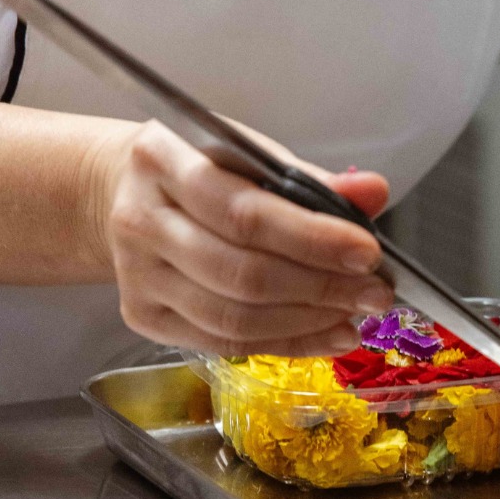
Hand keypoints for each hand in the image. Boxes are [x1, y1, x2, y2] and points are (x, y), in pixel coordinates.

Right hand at [97, 120, 393, 354]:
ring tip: (355, 316)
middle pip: (242, 273)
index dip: (313, 239)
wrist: (124, 193)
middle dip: (322, 289)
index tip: (368, 253)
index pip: (247, 214)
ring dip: (308, 322)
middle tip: (376, 293)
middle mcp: (141, 220)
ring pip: (233, 318)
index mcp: (164, 161)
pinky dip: (285, 342)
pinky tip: (326, 334)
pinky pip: (224, 343)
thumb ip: (312, 180)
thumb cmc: (202, 169)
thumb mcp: (251, 155)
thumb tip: (373, 192)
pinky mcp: (142, 316)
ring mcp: (137, 275)